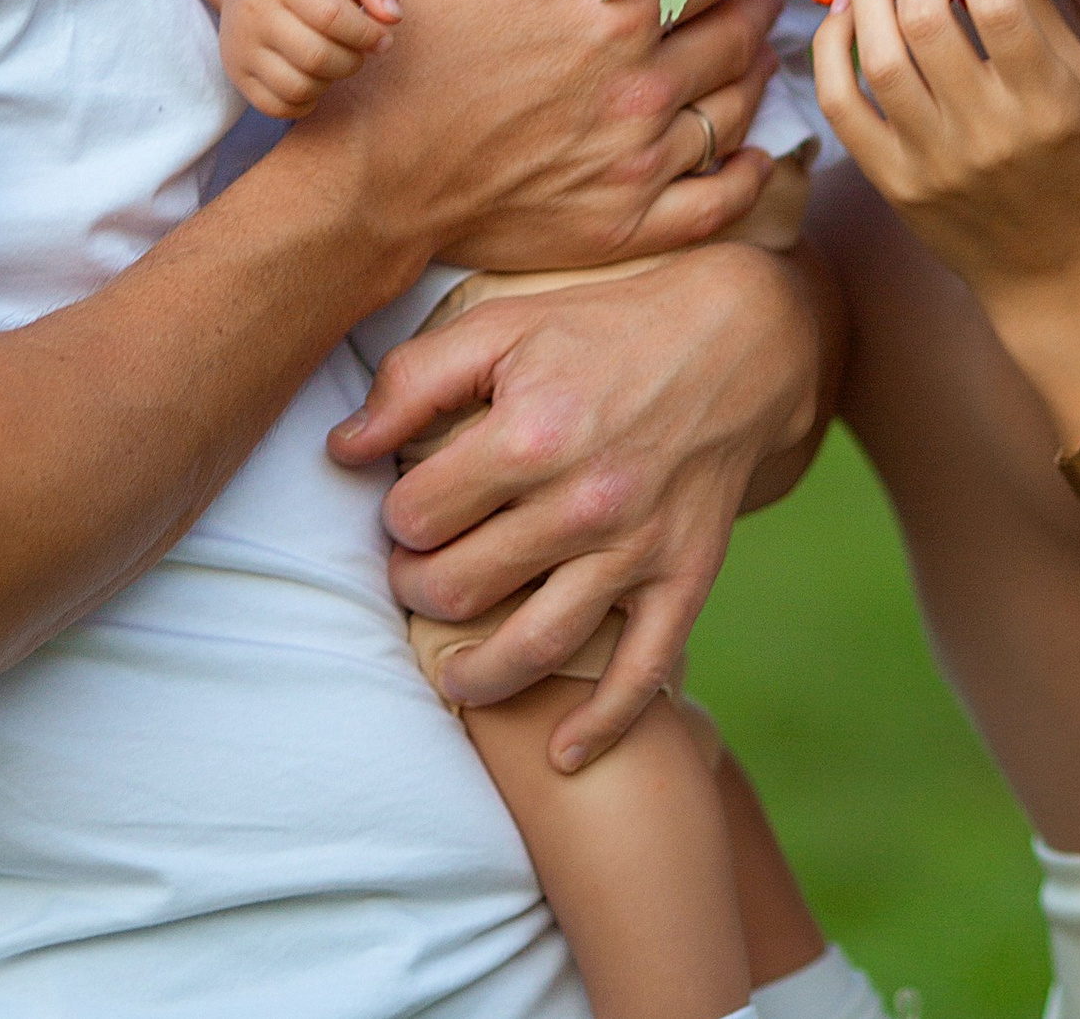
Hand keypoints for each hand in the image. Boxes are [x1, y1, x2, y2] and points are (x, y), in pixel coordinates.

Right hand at [218, 0, 400, 118]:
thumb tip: (393, 17)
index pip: (331, 17)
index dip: (367, 34)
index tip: (381, 37)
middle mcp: (254, 12)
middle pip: (316, 57)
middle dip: (352, 60)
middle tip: (358, 48)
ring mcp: (241, 46)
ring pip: (297, 87)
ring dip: (330, 81)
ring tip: (334, 59)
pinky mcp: (237, 73)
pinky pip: (277, 106)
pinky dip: (305, 101)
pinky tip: (314, 76)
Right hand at [298, 0, 783, 272]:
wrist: (374, 177)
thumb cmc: (411, 55)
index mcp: (606, 15)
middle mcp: (638, 87)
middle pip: (735, 34)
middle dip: (761, 1)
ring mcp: (637, 162)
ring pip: (735, 110)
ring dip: (758, 74)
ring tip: (761, 52)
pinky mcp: (626, 225)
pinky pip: (717, 202)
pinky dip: (749, 174)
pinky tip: (755, 153)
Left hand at [329, 242, 825, 765]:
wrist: (739, 336)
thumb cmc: (604, 327)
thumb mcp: (503, 324)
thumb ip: (413, 380)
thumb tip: (340, 450)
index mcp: (531, 435)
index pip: (416, 516)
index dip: (397, 517)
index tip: (408, 508)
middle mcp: (584, 502)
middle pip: (461, 589)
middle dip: (419, 590)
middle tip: (417, 577)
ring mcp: (639, 548)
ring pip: (535, 648)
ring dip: (476, 676)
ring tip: (451, 673)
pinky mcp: (687, 577)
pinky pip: (643, 672)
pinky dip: (600, 725)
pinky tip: (562, 754)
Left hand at [811, 0, 1079, 306]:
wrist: (1054, 271)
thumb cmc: (1077, 164)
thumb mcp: (1078, 82)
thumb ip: (1032, 9)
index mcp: (1046, 103)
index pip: (999, 5)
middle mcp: (987, 134)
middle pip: (927, 22)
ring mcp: (932, 162)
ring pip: (878, 57)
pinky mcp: (892, 183)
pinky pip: (842, 104)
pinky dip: (833, 48)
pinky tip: (845, 10)